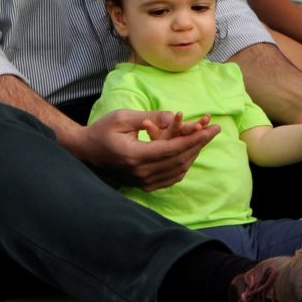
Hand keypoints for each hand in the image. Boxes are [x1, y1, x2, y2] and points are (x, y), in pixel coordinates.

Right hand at [76, 109, 218, 190]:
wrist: (87, 151)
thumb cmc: (103, 130)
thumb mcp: (124, 117)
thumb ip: (151, 117)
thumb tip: (175, 117)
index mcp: (135, 156)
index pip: (173, 149)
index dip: (194, 139)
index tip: (211, 129)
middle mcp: (141, 173)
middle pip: (179, 160)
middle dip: (199, 144)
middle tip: (214, 130)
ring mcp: (142, 182)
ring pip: (178, 170)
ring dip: (194, 153)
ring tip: (205, 138)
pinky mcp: (144, 185)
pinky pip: (171, 177)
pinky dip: (184, 163)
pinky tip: (191, 150)